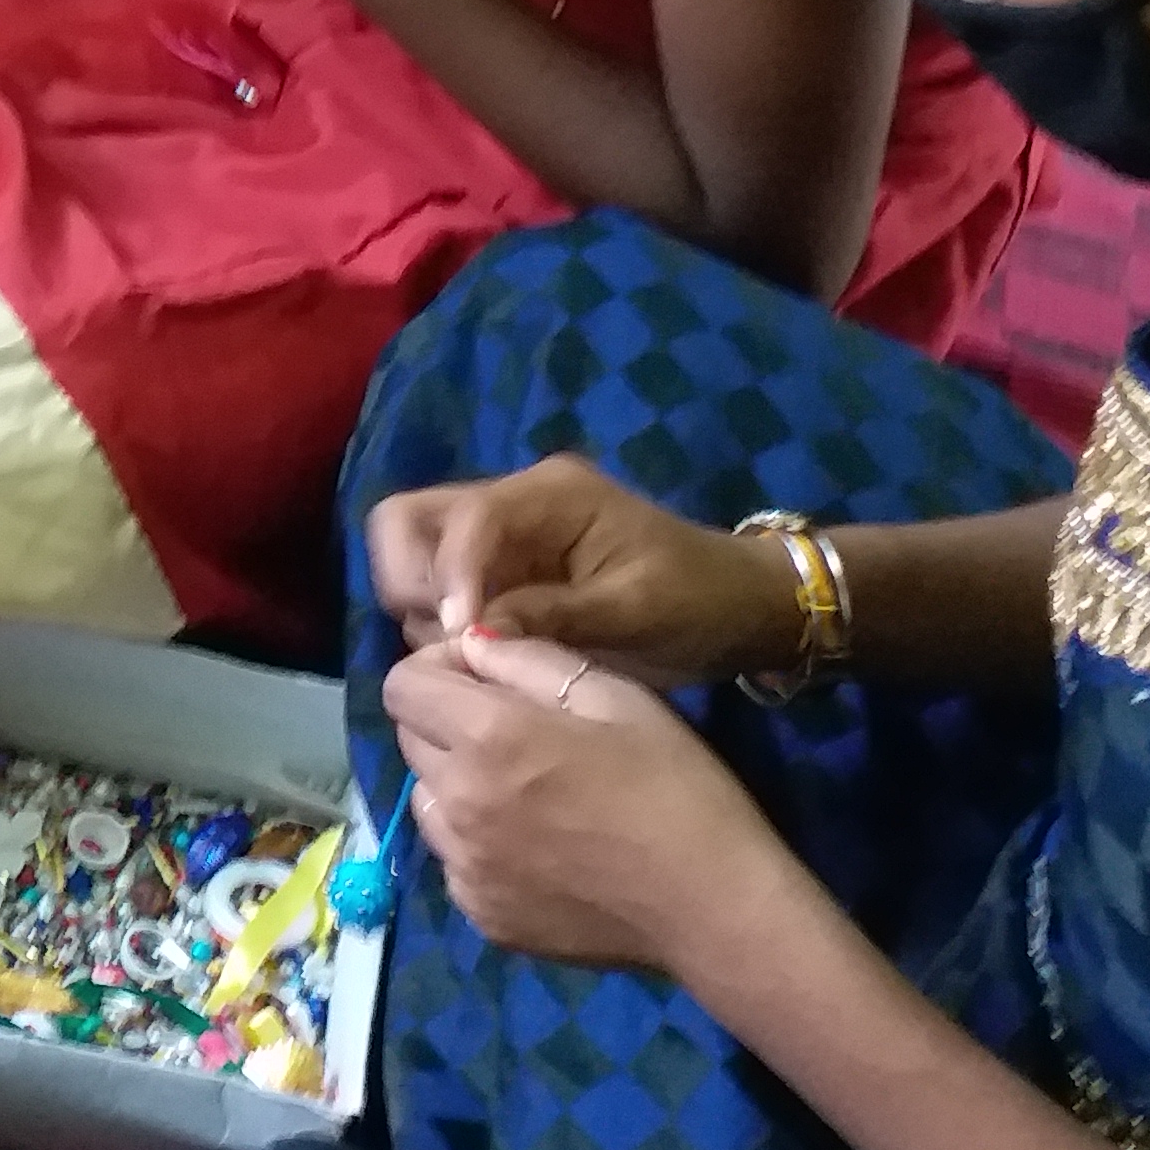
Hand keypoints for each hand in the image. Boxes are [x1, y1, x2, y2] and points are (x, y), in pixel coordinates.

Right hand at [369, 451, 806, 682]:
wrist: (738, 608)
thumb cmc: (698, 604)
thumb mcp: (634, 614)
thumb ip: (551, 616)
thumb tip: (471, 633)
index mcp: (551, 495)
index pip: (469, 521)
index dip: (452, 577)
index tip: (459, 638)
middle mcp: (512, 501)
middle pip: (411, 519)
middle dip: (414, 581)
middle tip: (449, 639)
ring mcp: (500, 534)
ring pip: (414, 552)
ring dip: (425, 606)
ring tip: (470, 654)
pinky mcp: (499, 568)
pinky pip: (439, 584)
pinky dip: (440, 619)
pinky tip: (478, 653)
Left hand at [385, 627, 794, 980]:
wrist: (717, 912)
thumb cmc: (678, 790)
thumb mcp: (615, 696)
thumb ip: (528, 659)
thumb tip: (473, 646)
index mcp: (486, 737)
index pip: (400, 686)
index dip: (437, 670)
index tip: (485, 678)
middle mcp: (456, 802)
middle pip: (411, 741)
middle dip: (448, 722)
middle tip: (517, 732)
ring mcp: (465, 867)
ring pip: (429, 802)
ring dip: (458, 785)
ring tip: (530, 794)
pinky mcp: (483, 915)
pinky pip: (456, 861)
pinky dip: (480, 845)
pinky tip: (542, 849)